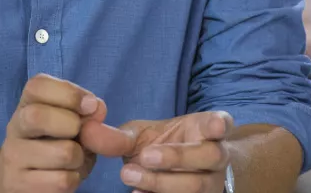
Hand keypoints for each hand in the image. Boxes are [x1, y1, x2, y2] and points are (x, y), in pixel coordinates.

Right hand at [0, 74, 134, 192]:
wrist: (22, 179)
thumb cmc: (55, 144)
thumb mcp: (71, 123)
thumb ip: (86, 112)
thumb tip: (97, 108)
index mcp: (27, 103)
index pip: (38, 86)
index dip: (70, 93)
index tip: (89, 106)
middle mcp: (15, 126)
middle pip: (37, 116)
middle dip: (71, 124)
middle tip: (78, 133)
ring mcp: (14, 157)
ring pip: (62, 153)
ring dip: (79, 157)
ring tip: (74, 159)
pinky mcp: (19, 184)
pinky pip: (62, 180)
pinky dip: (75, 179)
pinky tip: (66, 175)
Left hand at [118, 111, 233, 192]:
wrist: (174, 173)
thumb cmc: (161, 145)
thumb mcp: (142, 135)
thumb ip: (120, 135)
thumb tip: (90, 131)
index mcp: (206, 130)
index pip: (221, 124)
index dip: (219, 124)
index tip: (216, 125)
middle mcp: (216, 156)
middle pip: (210, 156)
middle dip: (177, 156)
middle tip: (146, 156)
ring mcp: (211, 182)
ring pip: (197, 185)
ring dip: (161, 182)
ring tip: (129, 175)